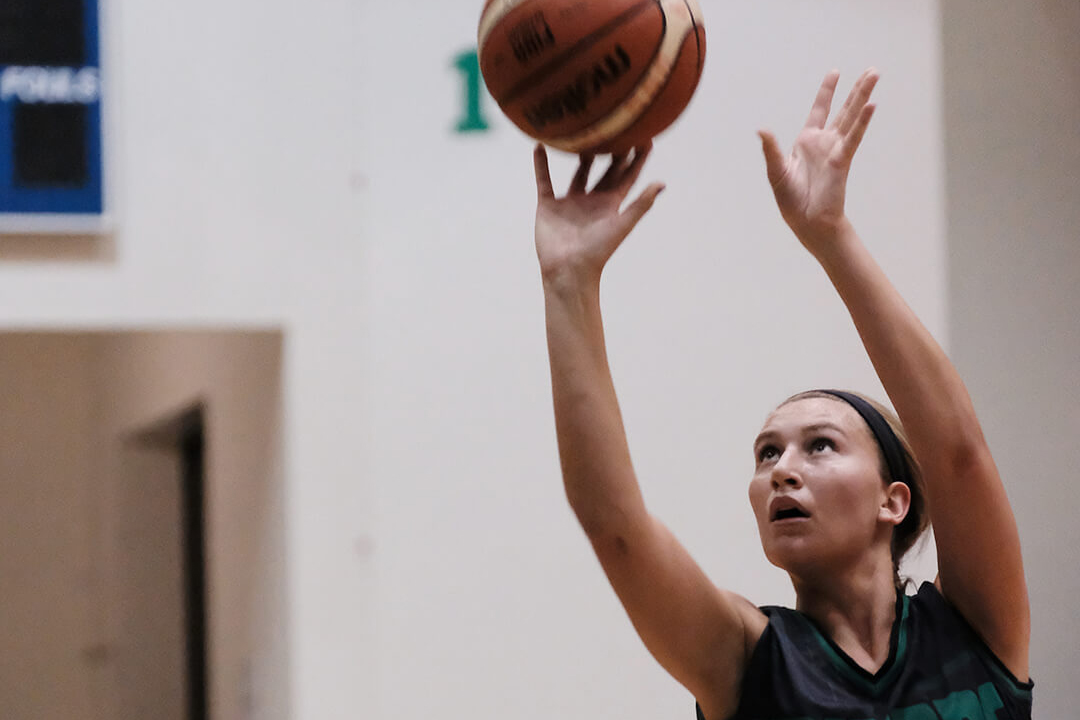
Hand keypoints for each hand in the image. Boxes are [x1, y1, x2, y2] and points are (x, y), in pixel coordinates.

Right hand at [533, 143, 664, 284]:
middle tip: (616, 124)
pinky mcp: (549, 205)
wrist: (568, 270)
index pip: (627, 176)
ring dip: (580, 153)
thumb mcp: (621, 224)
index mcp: (611, 205)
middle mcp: (592, 201)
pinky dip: (541, 164)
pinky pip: (544, 180)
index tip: (644, 135)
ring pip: (578, 173)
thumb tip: (662, 183)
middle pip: (604, 170)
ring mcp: (570, 202)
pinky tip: (540, 145)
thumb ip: (641, 204)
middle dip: (612, 150)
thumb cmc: (598, 251)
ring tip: (583, 129)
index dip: (637, 158)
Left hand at [759, 69, 877, 255]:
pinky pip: (853, 137)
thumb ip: (771, 149)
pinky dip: (862, 122)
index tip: (836, 73)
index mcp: (806, 142)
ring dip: (863, 96)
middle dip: (856, 90)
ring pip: (851, 117)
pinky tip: (871, 106)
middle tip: (873, 71)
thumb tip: (761, 129)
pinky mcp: (841, 160)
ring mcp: (835, 150)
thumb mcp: (776, 171)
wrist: (807, 222)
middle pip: (843, 109)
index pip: (819, 110)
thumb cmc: (791, 201)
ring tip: (875, 76)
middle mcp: (824, 142)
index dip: (827, 91)